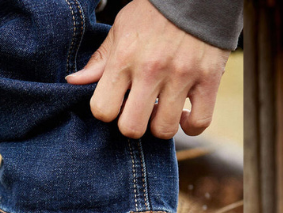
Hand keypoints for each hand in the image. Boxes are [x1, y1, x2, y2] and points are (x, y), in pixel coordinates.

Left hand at [65, 0, 230, 138]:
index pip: (103, 109)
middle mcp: (151, 70)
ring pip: (165, 129)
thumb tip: (73, 82)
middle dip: (132, 125)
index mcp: (124, 58)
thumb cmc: (154, 13)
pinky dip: (191, 126)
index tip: (116, 102)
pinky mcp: (209, 80)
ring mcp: (182, 76)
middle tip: (138, 111)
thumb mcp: (120, 29)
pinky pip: (200, 122)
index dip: (107, 111)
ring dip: (161, 125)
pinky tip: (184, 115)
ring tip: (162, 111)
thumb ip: (100, 60)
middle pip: (132, 127)